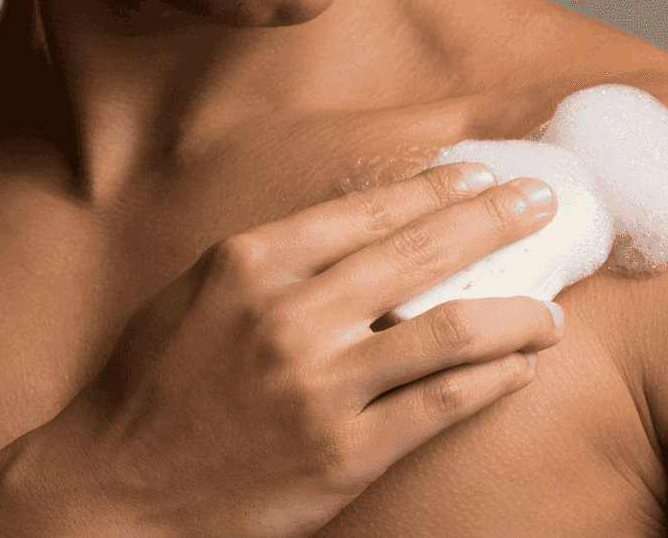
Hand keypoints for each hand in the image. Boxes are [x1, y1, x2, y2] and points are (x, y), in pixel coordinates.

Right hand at [48, 162, 563, 537]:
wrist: (113, 490)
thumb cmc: (154, 387)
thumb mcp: (199, 295)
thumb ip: (279, 261)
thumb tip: (369, 231)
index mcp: (251, 264)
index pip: (367, 211)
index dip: (437, 190)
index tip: (482, 176)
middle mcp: (291, 316)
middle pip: (421, 254)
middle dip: (496, 220)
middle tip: (543, 203)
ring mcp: (321, 387)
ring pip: (450, 331)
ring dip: (516, 312)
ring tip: (553, 309)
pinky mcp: (344, 453)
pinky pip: (443, 404)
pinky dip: (494, 379)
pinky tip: (521, 367)